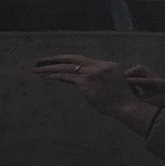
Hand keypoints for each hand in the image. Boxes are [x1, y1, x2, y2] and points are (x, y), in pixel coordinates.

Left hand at [35, 54, 164, 126]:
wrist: (126, 106)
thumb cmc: (120, 101)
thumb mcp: (111, 85)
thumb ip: (99, 80)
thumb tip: (84, 83)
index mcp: (107, 65)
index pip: (84, 61)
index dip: (69, 62)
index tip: (58, 63)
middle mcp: (99, 66)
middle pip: (73, 58)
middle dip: (56, 59)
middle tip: (43, 60)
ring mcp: (92, 72)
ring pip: (67, 67)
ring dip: (50, 68)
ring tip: (38, 69)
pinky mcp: (86, 81)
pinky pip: (66, 76)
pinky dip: (54, 76)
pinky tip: (46, 77)